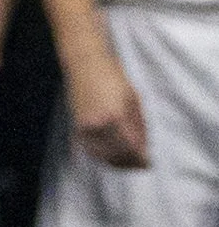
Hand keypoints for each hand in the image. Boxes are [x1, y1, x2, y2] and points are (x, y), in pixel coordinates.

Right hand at [70, 42, 151, 169]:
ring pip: (102, 156)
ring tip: (128, 161)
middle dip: (130, 162)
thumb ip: (139, 126)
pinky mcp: (77, 125)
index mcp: (116, 116)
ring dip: (116, 162)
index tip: (149, 163)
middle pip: (117, 155)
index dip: (141, 159)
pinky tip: (112, 154)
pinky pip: (91, 149)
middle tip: (141, 164)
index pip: (131, 148)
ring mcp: (86, 126)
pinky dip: (102, 156)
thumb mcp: (133, 99)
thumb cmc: (112, 75)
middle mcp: (99, 124)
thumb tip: (144, 149)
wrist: (85, 62)